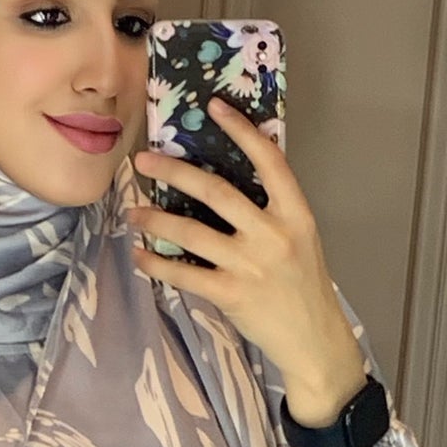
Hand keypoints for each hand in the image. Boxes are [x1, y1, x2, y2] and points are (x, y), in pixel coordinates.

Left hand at [129, 96, 367, 441]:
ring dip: (155, 219)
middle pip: (216, 192)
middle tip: (143, 160)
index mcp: (295, 214)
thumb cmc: (304, 286)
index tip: (214, 106)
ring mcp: (250, 265)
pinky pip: (184, 273)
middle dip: (175, 172)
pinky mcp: (231, 294)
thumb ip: (272, 210)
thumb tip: (228, 180)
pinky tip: (140, 255)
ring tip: (132, 211)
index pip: (270, 161)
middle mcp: (273, 234)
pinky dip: (157, 263)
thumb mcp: (301, 239)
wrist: (314, 340)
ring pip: (192, 232)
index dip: (241, 131)